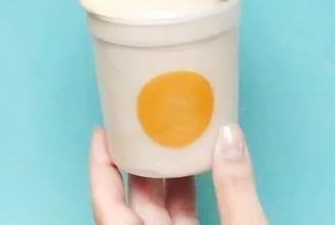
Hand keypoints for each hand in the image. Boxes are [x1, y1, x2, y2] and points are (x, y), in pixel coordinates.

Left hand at [89, 125, 267, 224]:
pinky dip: (185, 197)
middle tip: (146, 120)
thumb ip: (235, 190)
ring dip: (167, 177)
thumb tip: (229, 135)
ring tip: (174, 136)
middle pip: (133, 203)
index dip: (99, 167)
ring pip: (158, 214)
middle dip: (140, 160)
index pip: (106, 206)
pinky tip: (199, 169)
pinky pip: (180, 222)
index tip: (102, 131)